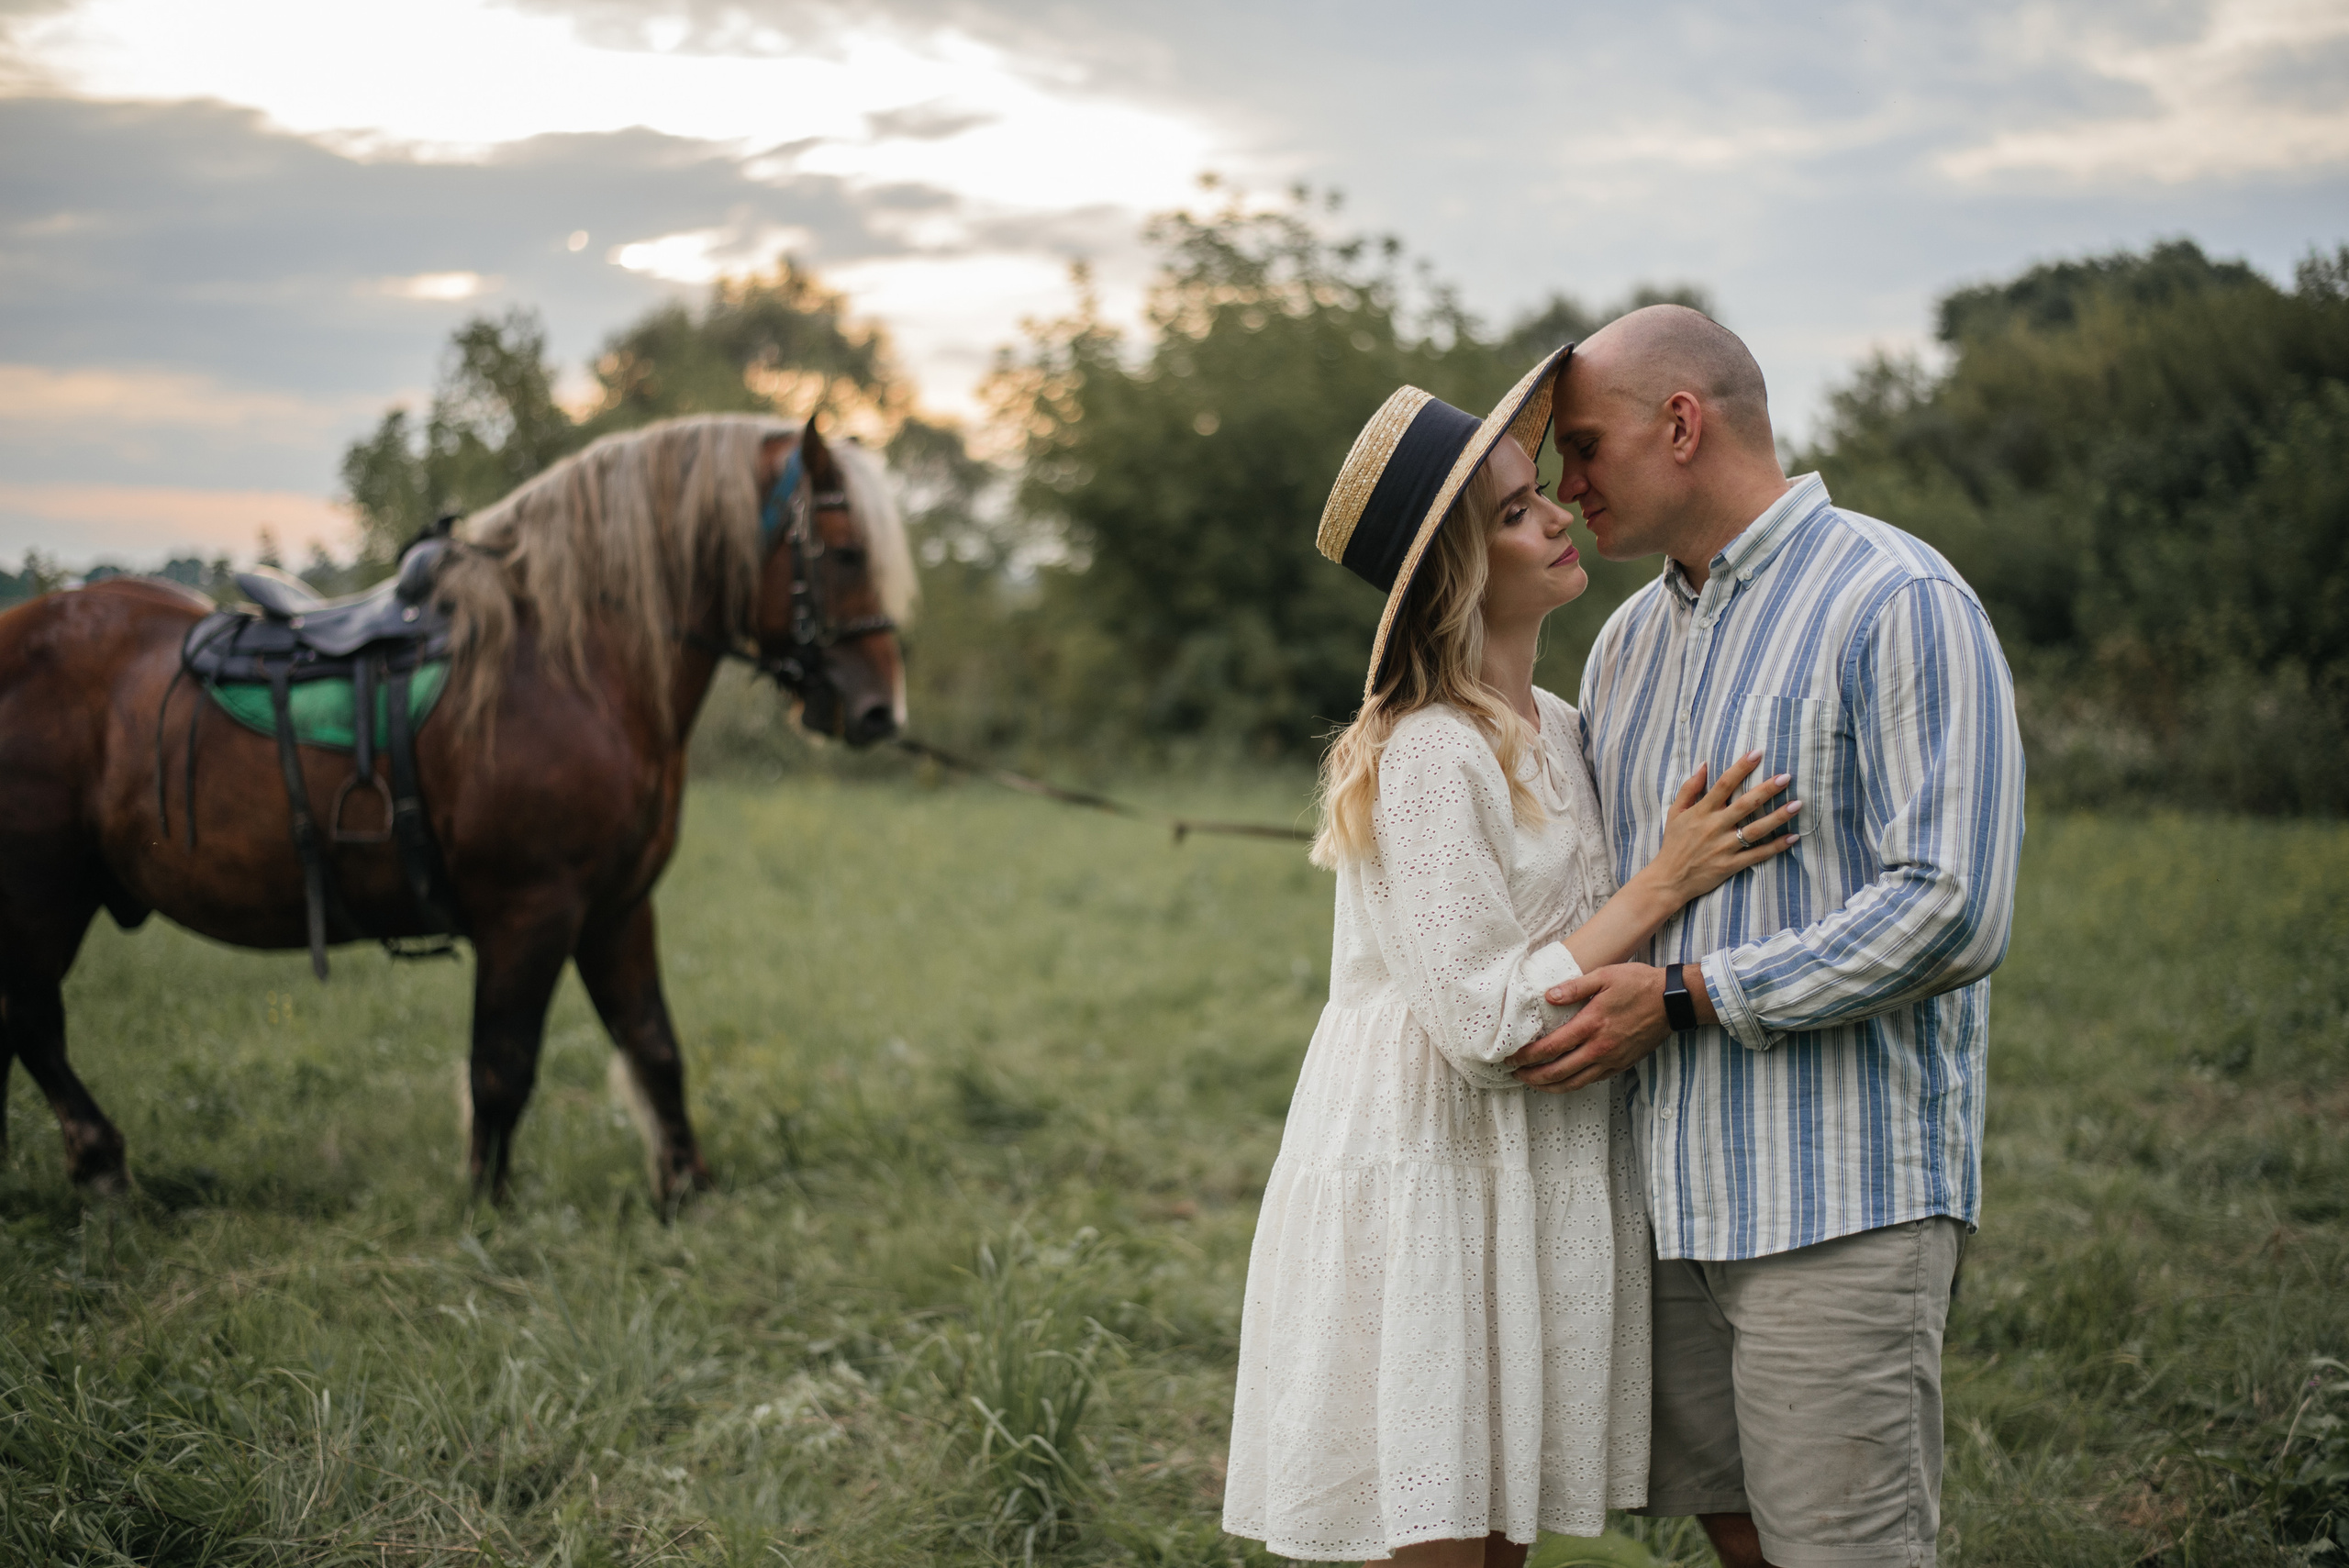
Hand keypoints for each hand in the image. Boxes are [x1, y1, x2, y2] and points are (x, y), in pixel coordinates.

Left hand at [1507, 963, 1672, 1092]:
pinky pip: (1591, 1081)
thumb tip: (1547, 996)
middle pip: (1558, 1072)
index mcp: (1592, 1024)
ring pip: (1574, 1083)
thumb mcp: (1604, 976)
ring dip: (1550, 1086)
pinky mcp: (1621, 1065)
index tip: (1512, 1057)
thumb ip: (1574, 987)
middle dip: (1533, 1075)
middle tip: (1515, 1073)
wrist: (1672, 1002)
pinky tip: (1561, 1080)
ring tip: (1533, 1082)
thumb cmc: (1638, 984)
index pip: (1552, 1047)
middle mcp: (1600, 1047)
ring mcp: (1612, 1060)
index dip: (1528, 1055)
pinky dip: (1571, 1084)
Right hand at [1643, 752, 1799, 905]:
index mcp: (1701, 812)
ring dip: (1778, 817)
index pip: (1723, 784)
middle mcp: (1714, 827)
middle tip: (1786, 777)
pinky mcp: (1730, 865)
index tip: (1758, 753)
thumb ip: (1689, 788)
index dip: (1741, 767)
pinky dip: (1776, 847)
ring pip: (1756, 830)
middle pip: (1745, 805)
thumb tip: (1704, 765)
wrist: (1669, 879)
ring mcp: (1724, 847)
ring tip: (1797, 804)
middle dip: (1767, 790)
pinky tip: (1792, 837)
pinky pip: (1757, 855)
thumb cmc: (1673, 843)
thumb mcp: (1675, 812)